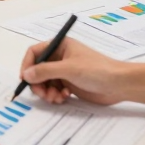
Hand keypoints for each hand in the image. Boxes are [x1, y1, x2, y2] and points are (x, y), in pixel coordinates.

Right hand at [18, 37, 144, 106]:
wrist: (119, 84)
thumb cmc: (96, 70)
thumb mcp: (69, 69)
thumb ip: (46, 71)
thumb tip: (26, 75)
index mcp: (59, 46)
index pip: (35, 52)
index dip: (27, 65)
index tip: (25, 79)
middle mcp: (60, 57)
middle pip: (38, 69)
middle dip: (38, 83)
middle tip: (42, 94)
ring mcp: (65, 71)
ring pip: (45, 82)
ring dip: (47, 91)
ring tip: (55, 98)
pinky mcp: (70, 84)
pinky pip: (54, 89)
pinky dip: (55, 95)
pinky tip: (64, 98)